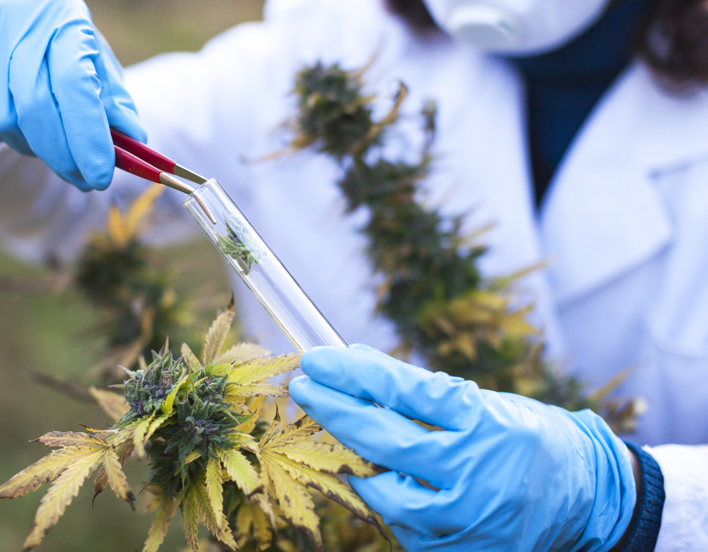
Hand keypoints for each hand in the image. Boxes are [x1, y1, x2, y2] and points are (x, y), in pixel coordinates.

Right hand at [0, 0, 145, 190]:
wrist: (15, 30)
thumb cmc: (68, 58)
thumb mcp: (100, 75)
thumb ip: (117, 110)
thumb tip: (135, 143)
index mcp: (64, 17)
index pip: (74, 84)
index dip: (87, 136)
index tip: (100, 177)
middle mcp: (17, 17)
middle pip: (34, 106)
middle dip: (62, 154)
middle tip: (83, 179)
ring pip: (2, 120)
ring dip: (30, 145)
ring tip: (48, 139)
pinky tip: (15, 120)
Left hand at [289, 344, 636, 550]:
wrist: (587, 496)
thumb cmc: (527, 437)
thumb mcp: (484, 403)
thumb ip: (422, 393)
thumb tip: (358, 366)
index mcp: (485, 422)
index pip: (406, 391)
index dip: (356, 374)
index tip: (319, 358)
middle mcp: (476, 472)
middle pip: (385, 440)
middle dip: (336, 411)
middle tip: (304, 388)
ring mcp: (467, 519)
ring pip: (384, 492)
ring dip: (354, 462)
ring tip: (338, 437)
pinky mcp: (459, 550)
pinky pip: (404, 525)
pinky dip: (386, 497)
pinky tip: (377, 476)